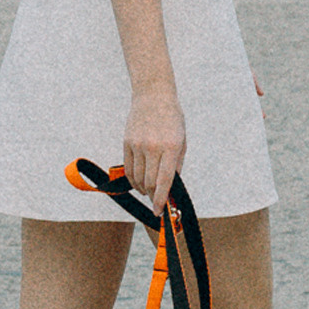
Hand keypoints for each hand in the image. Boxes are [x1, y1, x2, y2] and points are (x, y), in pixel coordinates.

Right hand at [123, 87, 186, 211]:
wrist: (153, 96)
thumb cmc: (172, 119)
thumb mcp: (182, 141)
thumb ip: (176, 165)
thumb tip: (171, 188)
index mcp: (170, 147)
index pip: (164, 181)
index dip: (161, 200)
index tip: (159, 212)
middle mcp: (153, 147)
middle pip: (149, 183)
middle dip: (152, 196)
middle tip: (156, 201)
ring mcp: (138, 145)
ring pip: (137, 178)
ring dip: (143, 189)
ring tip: (148, 190)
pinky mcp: (127, 143)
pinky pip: (128, 168)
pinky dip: (133, 180)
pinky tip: (139, 182)